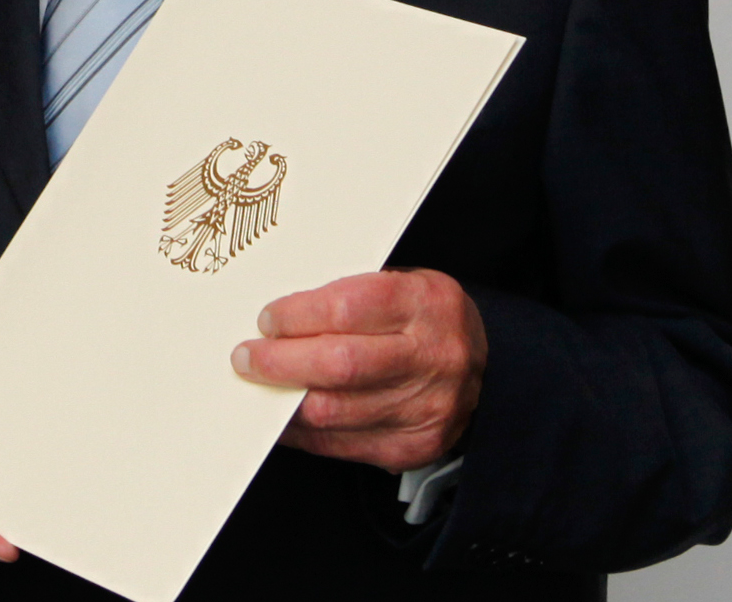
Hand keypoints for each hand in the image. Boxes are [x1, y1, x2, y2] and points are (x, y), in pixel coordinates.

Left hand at [233, 268, 486, 470]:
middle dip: (279, 362)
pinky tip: (285, 416)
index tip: (266, 320)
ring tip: (258, 386)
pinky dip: (304, 432)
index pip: (348, 308)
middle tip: (245, 357)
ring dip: (284, 401)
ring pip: (336, 411)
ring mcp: (426, 407)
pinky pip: (343, 445)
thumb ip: (346, 295)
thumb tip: (274, 316)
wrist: (486, 368)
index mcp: (426, 303)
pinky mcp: (413, 446)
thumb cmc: (422, 318)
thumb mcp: (399, 285)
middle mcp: (431, 357)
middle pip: (339, 364)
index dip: (297, 315)